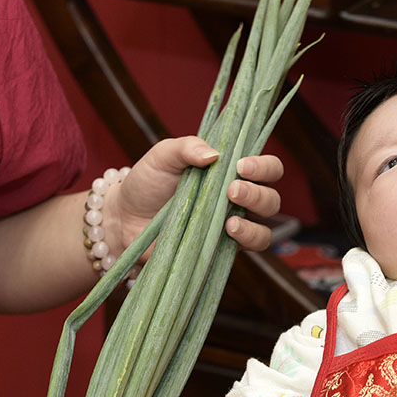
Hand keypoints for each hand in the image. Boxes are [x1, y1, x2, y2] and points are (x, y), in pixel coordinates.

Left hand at [113, 136, 283, 254]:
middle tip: (232, 190)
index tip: (241, 166)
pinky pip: (249, 248)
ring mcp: (232, 225)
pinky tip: (228, 232)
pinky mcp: (222, 249)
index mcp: (229, 171)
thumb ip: (186, 147)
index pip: (266, 168)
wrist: (124, 219)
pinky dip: (246, 240)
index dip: (264, 166)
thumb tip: (213, 154)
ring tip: (230, 220)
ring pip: (266, 227)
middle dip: (258, 194)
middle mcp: (238, 199)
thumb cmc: (146, 182)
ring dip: (256, 223)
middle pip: (271, 198)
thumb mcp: (162, 156)